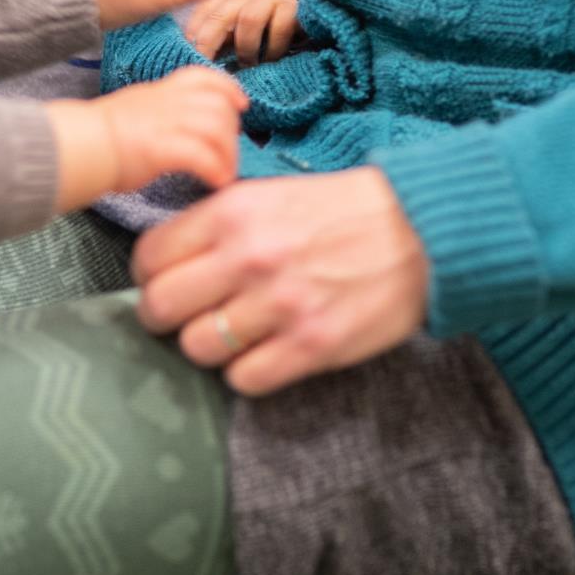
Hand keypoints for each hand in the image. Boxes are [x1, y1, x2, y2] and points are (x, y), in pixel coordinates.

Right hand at [48, 68, 245, 210]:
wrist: (75, 146)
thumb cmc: (96, 138)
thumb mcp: (132, 110)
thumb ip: (158, 113)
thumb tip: (176, 129)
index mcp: (158, 91)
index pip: (203, 77)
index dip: (228, 89)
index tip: (240, 105)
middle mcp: (165, 102)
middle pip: (218, 105)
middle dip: (232, 131)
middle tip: (229, 154)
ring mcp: (164, 123)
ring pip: (217, 128)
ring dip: (228, 154)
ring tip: (224, 173)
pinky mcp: (161, 148)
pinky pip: (203, 155)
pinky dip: (216, 169)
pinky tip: (215, 182)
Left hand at [133, 166, 429, 397]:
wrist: (424, 230)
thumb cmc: (345, 211)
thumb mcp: (272, 194)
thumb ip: (220, 223)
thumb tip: (169, 259)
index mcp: (232, 213)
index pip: (149, 258)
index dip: (150, 277)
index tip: (165, 284)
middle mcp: (248, 257)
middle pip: (160, 308)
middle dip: (166, 319)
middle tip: (189, 319)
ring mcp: (279, 304)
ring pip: (197, 348)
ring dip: (209, 349)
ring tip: (236, 337)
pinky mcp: (312, 344)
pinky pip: (244, 380)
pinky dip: (248, 374)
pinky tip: (267, 355)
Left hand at [182, 0, 299, 66]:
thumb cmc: (258, 25)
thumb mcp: (233, 30)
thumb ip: (216, 44)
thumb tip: (198, 70)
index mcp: (223, 3)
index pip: (200, 16)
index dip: (193, 39)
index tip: (192, 61)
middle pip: (219, 16)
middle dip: (210, 43)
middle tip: (212, 69)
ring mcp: (269, 0)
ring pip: (249, 19)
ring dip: (246, 47)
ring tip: (248, 65)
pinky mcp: (293, 9)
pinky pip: (280, 27)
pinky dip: (273, 48)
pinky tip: (272, 60)